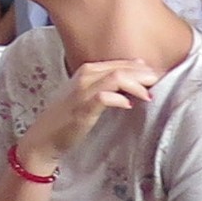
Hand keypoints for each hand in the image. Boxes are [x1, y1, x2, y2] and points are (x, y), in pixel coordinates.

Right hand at [16, 58, 160, 179]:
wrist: (43, 138)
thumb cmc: (66, 118)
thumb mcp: (85, 96)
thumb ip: (105, 86)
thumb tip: (133, 80)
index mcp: (86, 71)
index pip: (118, 62)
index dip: (139, 68)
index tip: (154, 76)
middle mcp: (84, 76)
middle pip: (120, 67)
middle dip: (142, 74)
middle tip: (158, 82)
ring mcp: (82, 92)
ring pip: (115, 78)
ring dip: (136, 85)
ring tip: (148, 94)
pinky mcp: (82, 109)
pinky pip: (105, 97)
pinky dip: (120, 99)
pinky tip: (129, 106)